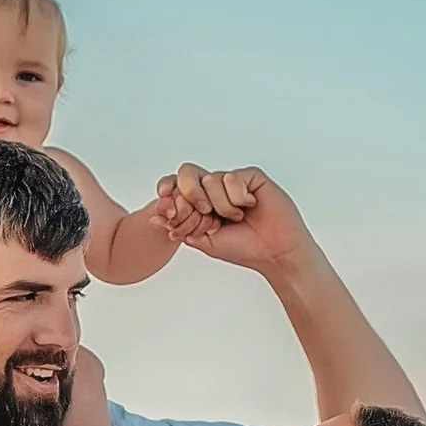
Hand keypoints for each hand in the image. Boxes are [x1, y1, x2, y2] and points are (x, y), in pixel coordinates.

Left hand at [151, 163, 309, 279]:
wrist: (272, 253)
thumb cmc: (243, 248)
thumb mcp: (204, 241)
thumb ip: (181, 227)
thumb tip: (153, 218)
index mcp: (201, 201)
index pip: (177, 185)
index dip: (170, 191)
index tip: (167, 205)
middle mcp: (215, 188)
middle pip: (188, 172)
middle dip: (190, 194)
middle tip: (205, 213)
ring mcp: (233, 181)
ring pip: (211, 179)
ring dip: (221, 205)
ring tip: (237, 218)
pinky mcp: (251, 177)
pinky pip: (232, 178)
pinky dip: (237, 197)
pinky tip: (249, 207)